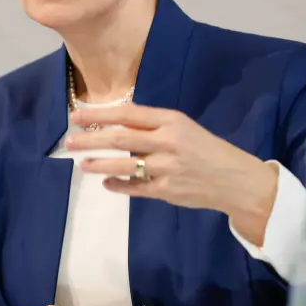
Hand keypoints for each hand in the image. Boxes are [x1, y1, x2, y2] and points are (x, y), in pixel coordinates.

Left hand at [65, 103, 278, 244]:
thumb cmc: (206, 149)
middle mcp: (167, 142)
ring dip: (99, 164)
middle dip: (90, 140)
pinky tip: (106, 182)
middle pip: (120, 139)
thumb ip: (153, 126)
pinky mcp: (166, 191)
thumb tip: (115, 125)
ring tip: (82, 164)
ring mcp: (166, 168)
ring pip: (123, 165)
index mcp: (171, 121)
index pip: (128, 114)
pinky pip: (135, 188)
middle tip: (69, 141)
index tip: (76, 116)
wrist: (236, 180)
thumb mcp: (184, 128)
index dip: (99, 115)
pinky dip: (118, 184)